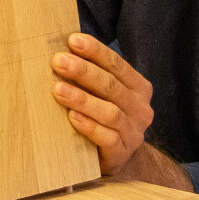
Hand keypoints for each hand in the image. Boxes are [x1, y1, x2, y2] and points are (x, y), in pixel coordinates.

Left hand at [50, 33, 156, 176]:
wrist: (118, 159)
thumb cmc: (104, 118)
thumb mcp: (104, 95)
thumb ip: (92, 76)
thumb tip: (63, 49)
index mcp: (138, 88)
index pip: (117, 65)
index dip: (96, 51)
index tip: (72, 40)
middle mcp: (140, 108)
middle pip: (112, 86)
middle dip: (84, 71)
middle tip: (58, 61)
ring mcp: (134, 132)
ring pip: (110, 112)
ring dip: (82, 99)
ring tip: (58, 90)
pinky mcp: (122, 153)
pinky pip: (108, 138)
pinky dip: (89, 126)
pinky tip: (72, 117)